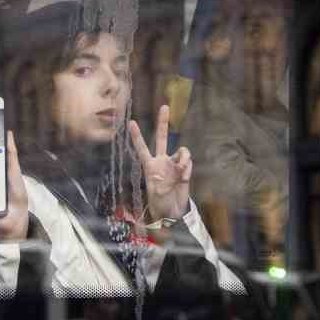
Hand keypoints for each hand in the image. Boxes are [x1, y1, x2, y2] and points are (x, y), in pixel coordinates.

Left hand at [130, 104, 191, 223]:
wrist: (172, 212)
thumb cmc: (160, 205)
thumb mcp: (156, 195)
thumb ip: (167, 180)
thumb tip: (179, 169)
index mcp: (150, 166)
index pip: (142, 148)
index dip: (137, 136)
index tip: (131, 122)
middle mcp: (162, 161)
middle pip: (162, 137)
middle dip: (163, 122)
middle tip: (164, 107)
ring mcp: (174, 164)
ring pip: (182, 151)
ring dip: (184, 158)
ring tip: (182, 170)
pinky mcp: (185, 170)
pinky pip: (188, 162)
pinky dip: (188, 168)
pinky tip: (184, 177)